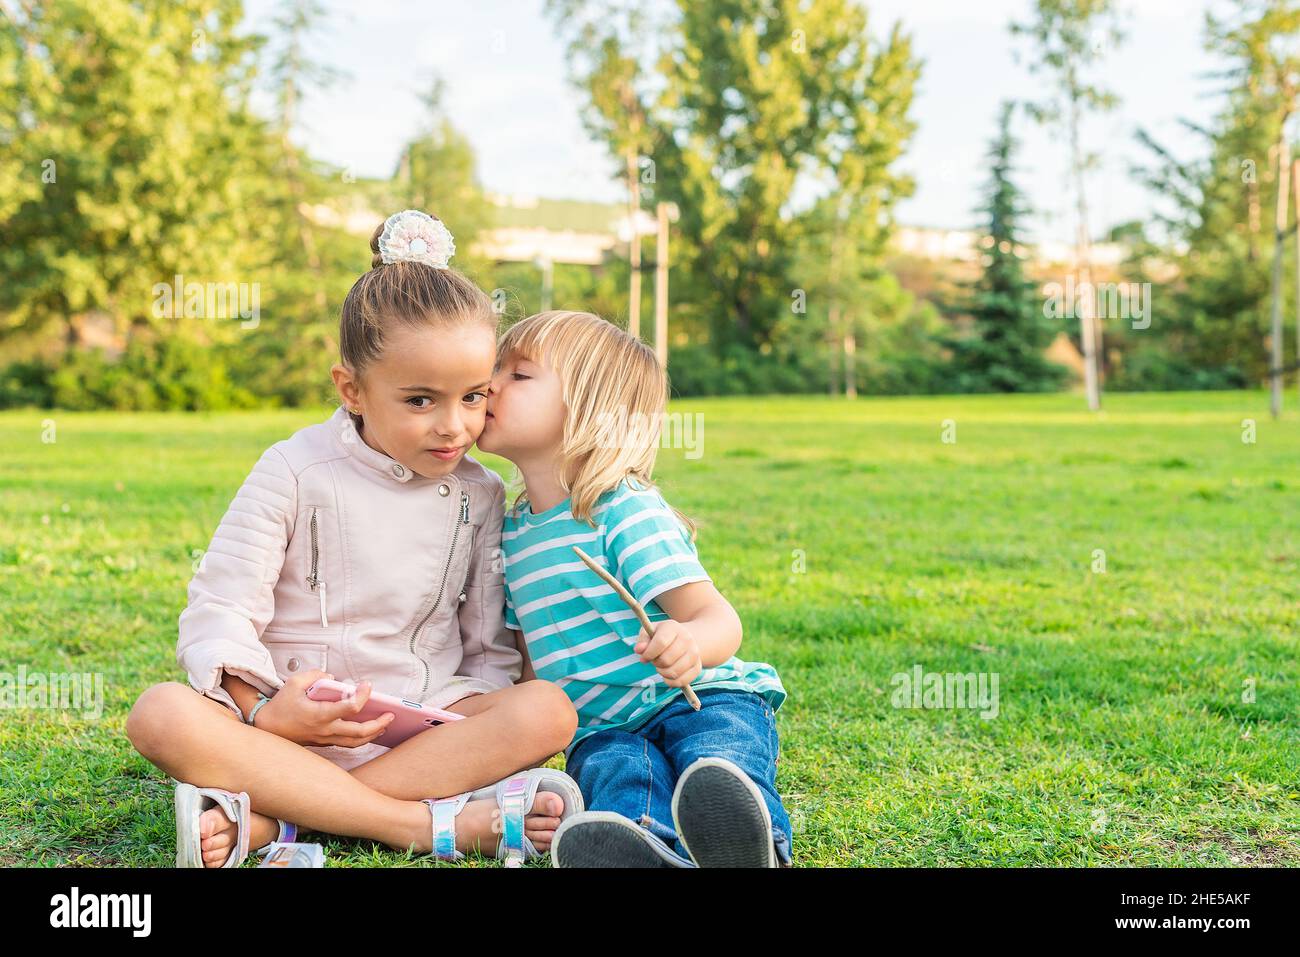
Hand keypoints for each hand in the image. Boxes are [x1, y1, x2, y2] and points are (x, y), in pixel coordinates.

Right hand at [254, 670, 394, 747]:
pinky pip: (347, 743)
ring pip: (355, 742)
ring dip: (373, 734)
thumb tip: (332, 677)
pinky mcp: (325, 743)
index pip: (349, 708)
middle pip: (359, 732)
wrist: (266, 728)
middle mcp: (325, 730)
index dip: (362, 696)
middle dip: (378, 724)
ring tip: (385, 724)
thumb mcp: (294, 683)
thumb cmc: (281, 706)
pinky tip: (371, 730)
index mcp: (319, 715)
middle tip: (391, 714)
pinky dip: (362, 738)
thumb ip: (315, 675)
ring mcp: (325, 739)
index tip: (367, 685)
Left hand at [634, 620, 701, 688]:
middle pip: (666, 660)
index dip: (649, 653)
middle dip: (656, 663)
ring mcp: (694, 654)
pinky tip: (668, 674)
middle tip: (655, 659)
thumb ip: (643, 640)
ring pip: (673, 673)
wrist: (684, 639)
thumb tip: (639, 650)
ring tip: (662, 665)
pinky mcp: (697, 668)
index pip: (661, 642)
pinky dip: (670, 681)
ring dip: (662, 672)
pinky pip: (680, 682)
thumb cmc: (662, 636)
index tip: (644, 657)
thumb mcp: (650, 632)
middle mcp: (687, 639)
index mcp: (673, 627)